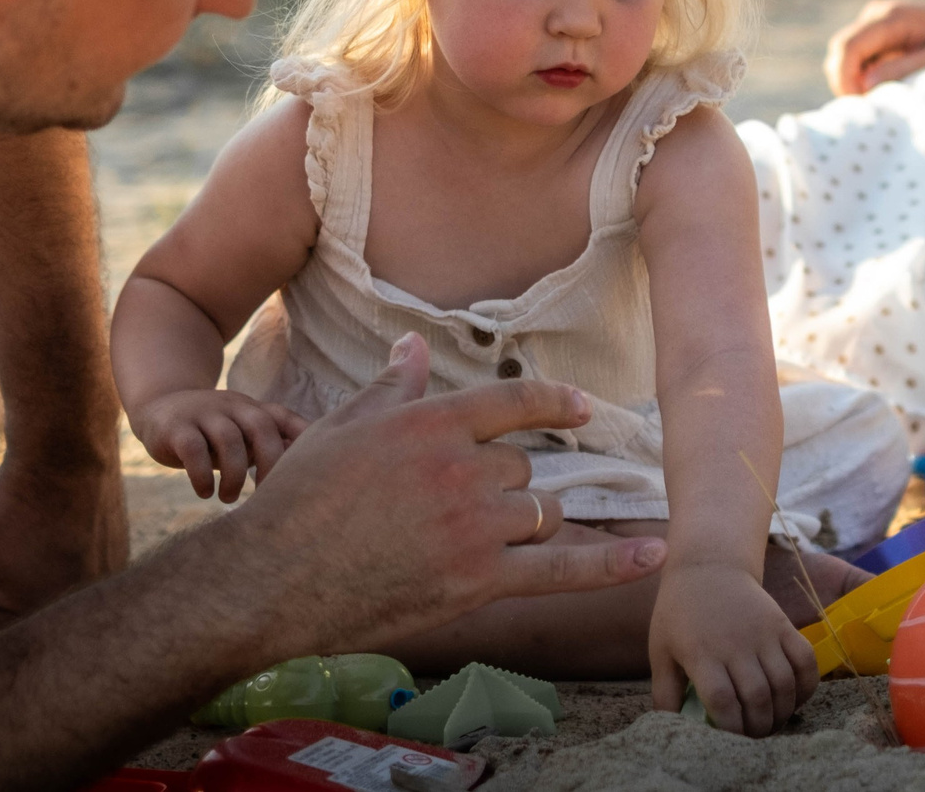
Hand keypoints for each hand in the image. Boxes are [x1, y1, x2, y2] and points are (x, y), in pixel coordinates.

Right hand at [132, 389, 310, 500]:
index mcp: (254, 409)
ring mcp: (204, 413)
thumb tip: (306, 467)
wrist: (161, 408)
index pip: (284, 418)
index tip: (312, 468)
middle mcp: (233, 406)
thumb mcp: (242, 435)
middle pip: (262, 427)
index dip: (302, 439)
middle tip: (267, 497)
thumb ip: (270, 446)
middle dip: (270, 463)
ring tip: (229, 498)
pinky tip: (205, 492)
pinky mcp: (177, 427)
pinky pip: (194, 449)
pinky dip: (202, 474)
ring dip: (234, 475)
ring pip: (229, 439)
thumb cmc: (212, 432)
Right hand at [230, 335, 666, 651]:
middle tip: (446, 515)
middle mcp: (464, 467)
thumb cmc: (297, 503)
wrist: (270, 580)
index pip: (516, 402)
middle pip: (522, 471)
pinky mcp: (480, 579)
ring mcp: (476, 525)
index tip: (583, 407)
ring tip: (473, 542)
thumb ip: (390, 388)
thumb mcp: (341, 429)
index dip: (556, 403)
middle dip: (501, 489)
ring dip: (523, 527)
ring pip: (538, 514)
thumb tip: (411, 345)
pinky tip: (654, 557)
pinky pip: (565, 568)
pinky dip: (614, 565)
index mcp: (432, 421)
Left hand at [648, 560, 815, 737]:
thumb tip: (670, 728)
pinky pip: (806, 661)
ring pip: (784, 684)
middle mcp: (736, 643)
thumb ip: (665, 692)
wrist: (710, 566)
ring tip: (771, 722)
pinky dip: (807, 687)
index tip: (729, 738)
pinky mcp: (783, 625)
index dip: (730, 727)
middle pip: (758, 697)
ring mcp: (764, 633)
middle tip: (753, 735)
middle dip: (758, 727)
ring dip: (781, 713)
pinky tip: (794, 700)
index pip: (722, 700)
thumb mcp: (661, 650)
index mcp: (701, 652)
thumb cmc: (680, 613)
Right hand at [824, 0, 924, 95]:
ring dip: (855, 81)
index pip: (847, 46)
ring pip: (848, 57)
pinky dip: (866, 78)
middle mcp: (877, 16)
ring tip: (880, 102)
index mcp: (890, 18)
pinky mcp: (884, 37)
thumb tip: (866, 85)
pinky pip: (863, 59)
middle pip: (840, 51)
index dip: (844, 78)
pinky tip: (887, 92)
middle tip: (868, 110)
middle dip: (846, 82)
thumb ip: (903, 69)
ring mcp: (878, 25)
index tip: (860, 105)